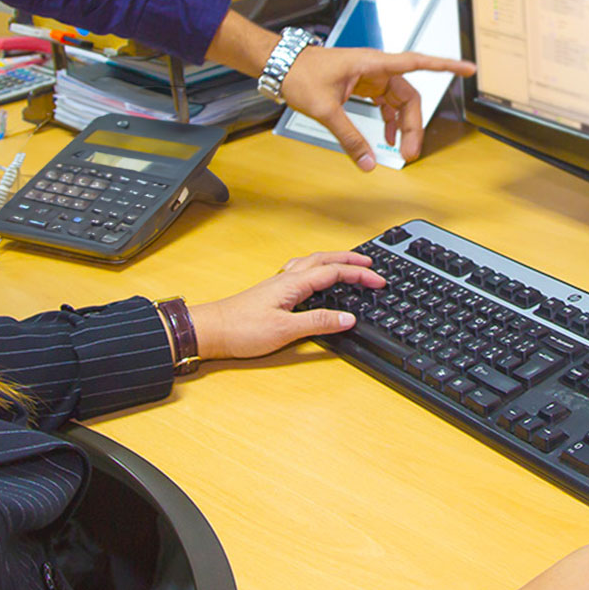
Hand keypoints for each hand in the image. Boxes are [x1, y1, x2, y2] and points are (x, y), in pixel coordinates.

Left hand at [188, 251, 383, 360]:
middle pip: (324, 260)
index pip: (335, 272)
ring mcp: (277, 284)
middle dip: (350, 259)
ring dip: (333, 260)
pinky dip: (315, 268)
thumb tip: (348, 317)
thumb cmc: (241, 329)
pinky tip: (313, 277)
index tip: (379, 281)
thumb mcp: (285, 330)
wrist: (209, 330)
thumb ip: (318, 322)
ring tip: (347, 264)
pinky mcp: (271, 291)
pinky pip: (300, 270)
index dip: (360, 275)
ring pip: (311, 262)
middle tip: (370, 263)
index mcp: (293, 284)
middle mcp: (286, 279)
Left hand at [279, 45, 476, 170]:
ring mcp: (371, 76)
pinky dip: (389, 121)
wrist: (280, 65)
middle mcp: (377, 68)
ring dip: (402, 126)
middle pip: (410, 97)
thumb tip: (367, 162)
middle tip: (411, 153)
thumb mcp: (325, 109)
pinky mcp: (363, 84)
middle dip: (414, 126)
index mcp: (373, 64)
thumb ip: (349, 138)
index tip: (469, 68)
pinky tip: (387, 138)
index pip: (418, 63)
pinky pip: (385, 104)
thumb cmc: (300, 74)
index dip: (446, 66)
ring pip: (399, 103)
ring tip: (401, 151)